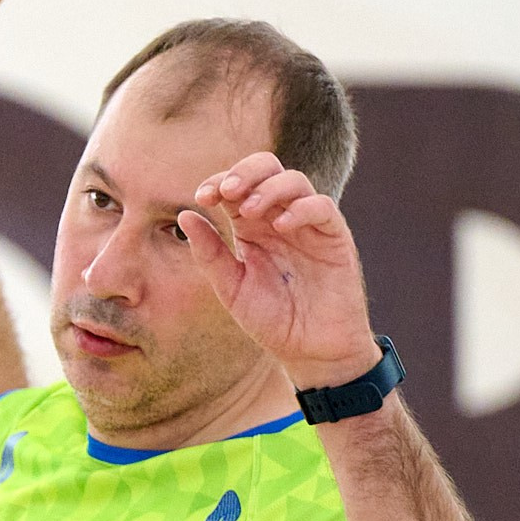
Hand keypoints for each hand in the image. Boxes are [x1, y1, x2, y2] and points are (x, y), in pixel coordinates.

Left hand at [177, 153, 379, 391]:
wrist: (311, 352)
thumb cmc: (272, 321)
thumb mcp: (232, 288)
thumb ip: (209, 254)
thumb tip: (185, 215)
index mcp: (252, 227)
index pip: (237, 186)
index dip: (219, 182)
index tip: (202, 197)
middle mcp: (280, 218)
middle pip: (267, 168)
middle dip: (245, 172)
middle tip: (227, 191)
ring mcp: (309, 226)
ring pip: (295, 181)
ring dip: (269, 189)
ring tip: (250, 212)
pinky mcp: (335, 237)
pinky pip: (322, 207)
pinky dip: (301, 208)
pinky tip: (281, 226)